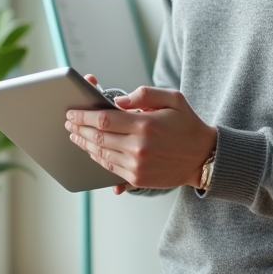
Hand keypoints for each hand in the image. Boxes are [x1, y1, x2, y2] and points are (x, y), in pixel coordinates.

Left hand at [65, 85, 217, 194]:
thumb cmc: (187, 125)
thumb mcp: (173, 99)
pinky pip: (109, 168)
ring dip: (85, 144)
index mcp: (146, 125)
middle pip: (98, 137)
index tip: (72, 113)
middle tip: (68, 122)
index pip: (104, 119)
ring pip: (101, 154)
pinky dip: (97, 158)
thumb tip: (120, 101)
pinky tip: (91, 149)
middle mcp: (139, 147)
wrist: (203, 158)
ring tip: (75, 135)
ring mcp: (137, 165)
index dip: (84, 116)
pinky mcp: (138, 178)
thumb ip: (145, 94)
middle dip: (79, 129)